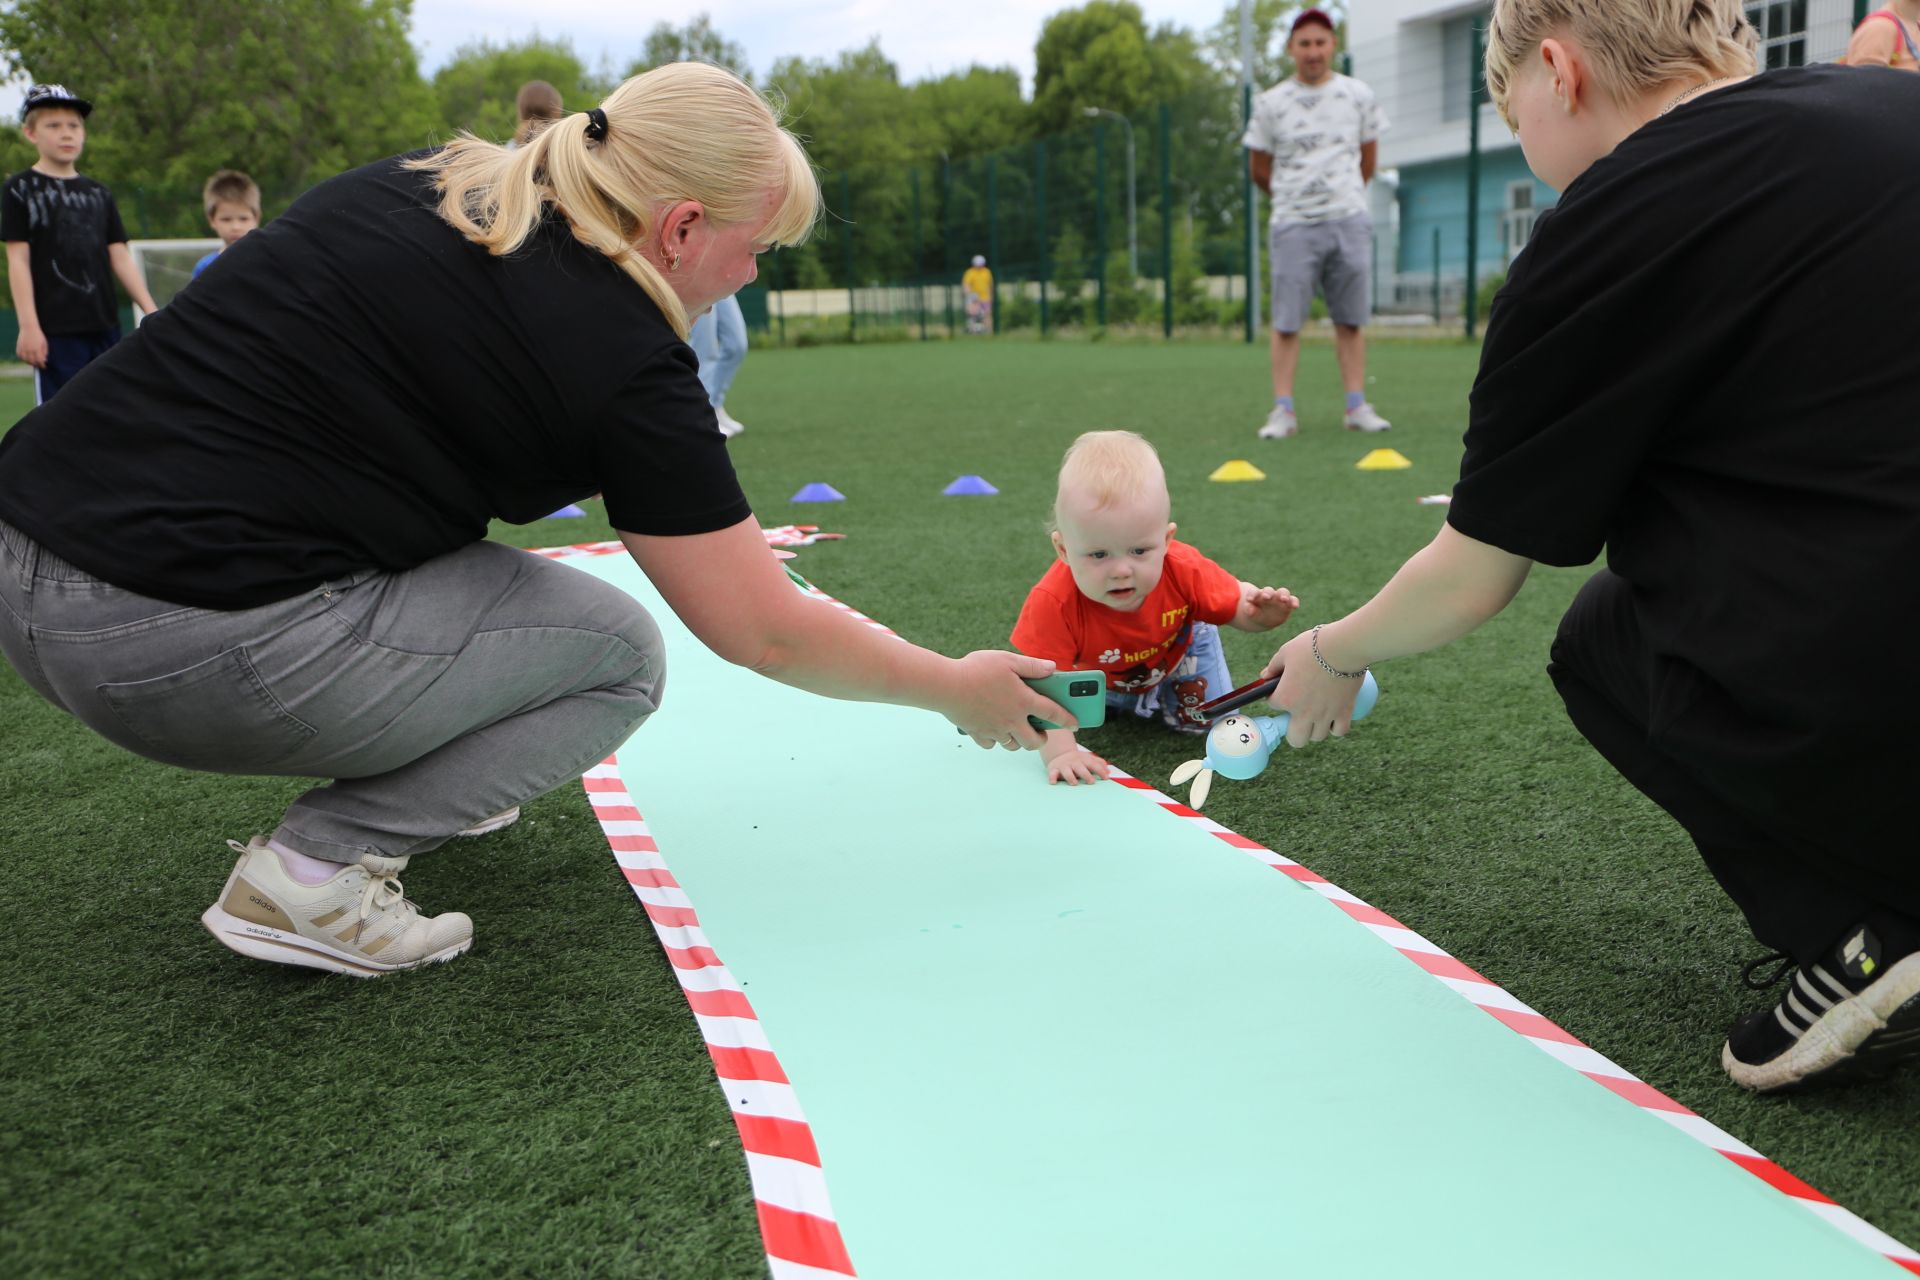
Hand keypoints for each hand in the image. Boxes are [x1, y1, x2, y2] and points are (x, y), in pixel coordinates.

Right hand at [16, 326, 45, 367]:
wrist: (29, 327)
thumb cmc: (39, 336)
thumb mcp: (45, 343)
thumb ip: (45, 352)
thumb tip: (44, 360)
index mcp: (37, 349)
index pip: (39, 361)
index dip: (42, 365)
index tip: (44, 367)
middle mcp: (29, 349)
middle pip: (32, 361)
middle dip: (36, 365)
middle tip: (39, 365)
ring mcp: (23, 348)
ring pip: (25, 359)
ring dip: (29, 363)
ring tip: (33, 363)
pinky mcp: (19, 346)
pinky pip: (19, 355)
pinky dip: (22, 358)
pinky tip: (26, 359)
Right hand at [945, 651, 1072, 750]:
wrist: (944, 685)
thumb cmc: (977, 669)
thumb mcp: (1007, 660)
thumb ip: (1032, 665)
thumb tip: (1053, 668)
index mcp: (1023, 701)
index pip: (1053, 713)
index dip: (1068, 719)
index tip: (1076, 724)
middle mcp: (1011, 720)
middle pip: (1034, 741)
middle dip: (1041, 739)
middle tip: (1041, 732)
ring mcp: (994, 729)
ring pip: (1013, 745)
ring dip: (1019, 740)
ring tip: (1018, 729)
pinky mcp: (978, 733)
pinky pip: (992, 744)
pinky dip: (995, 739)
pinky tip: (994, 729)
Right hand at [1046, 746, 1109, 785]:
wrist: (1060, 754)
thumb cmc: (1078, 760)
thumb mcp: (1088, 759)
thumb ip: (1099, 763)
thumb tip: (1108, 772)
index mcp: (1084, 760)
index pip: (1093, 764)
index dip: (1100, 770)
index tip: (1106, 778)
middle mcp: (1074, 762)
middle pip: (1080, 768)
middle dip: (1086, 774)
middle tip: (1091, 782)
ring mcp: (1064, 766)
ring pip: (1067, 771)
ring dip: (1070, 777)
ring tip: (1074, 783)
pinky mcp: (1054, 769)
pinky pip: (1052, 773)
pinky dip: (1052, 778)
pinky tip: (1053, 782)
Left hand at [1241, 584, 1299, 630]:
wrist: (1265, 619)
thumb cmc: (1256, 614)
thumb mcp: (1251, 614)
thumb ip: (1250, 610)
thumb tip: (1249, 609)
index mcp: (1257, 596)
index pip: (1254, 592)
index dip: (1252, 595)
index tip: (1249, 600)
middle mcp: (1269, 595)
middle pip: (1269, 590)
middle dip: (1268, 593)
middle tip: (1266, 597)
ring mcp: (1279, 598)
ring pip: (1283, 592)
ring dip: (1283, 595)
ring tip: (1283, 599)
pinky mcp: (1287, 604)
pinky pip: (1292, 600)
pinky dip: (1294, 602)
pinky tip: (1295, 606)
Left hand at [1260, 627, 1366, 748]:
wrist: (1344, 647)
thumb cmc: (1313, 647)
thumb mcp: (1286, 652)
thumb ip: (1274, 666)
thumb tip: (1265, 675)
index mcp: (1286, 697)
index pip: (1273, 704)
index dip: (1275, 695)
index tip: (1282, 688)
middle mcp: (1304, 712)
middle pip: (1296, 739)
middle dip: (1293, 731)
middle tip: (1297, 717)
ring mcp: (1325, 715)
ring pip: (1317, 737)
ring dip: (1314, 728)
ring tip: (1316, 715)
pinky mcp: (1345, 711)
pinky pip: (1339, 731)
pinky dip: (1336, 727)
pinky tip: (1333, 718)